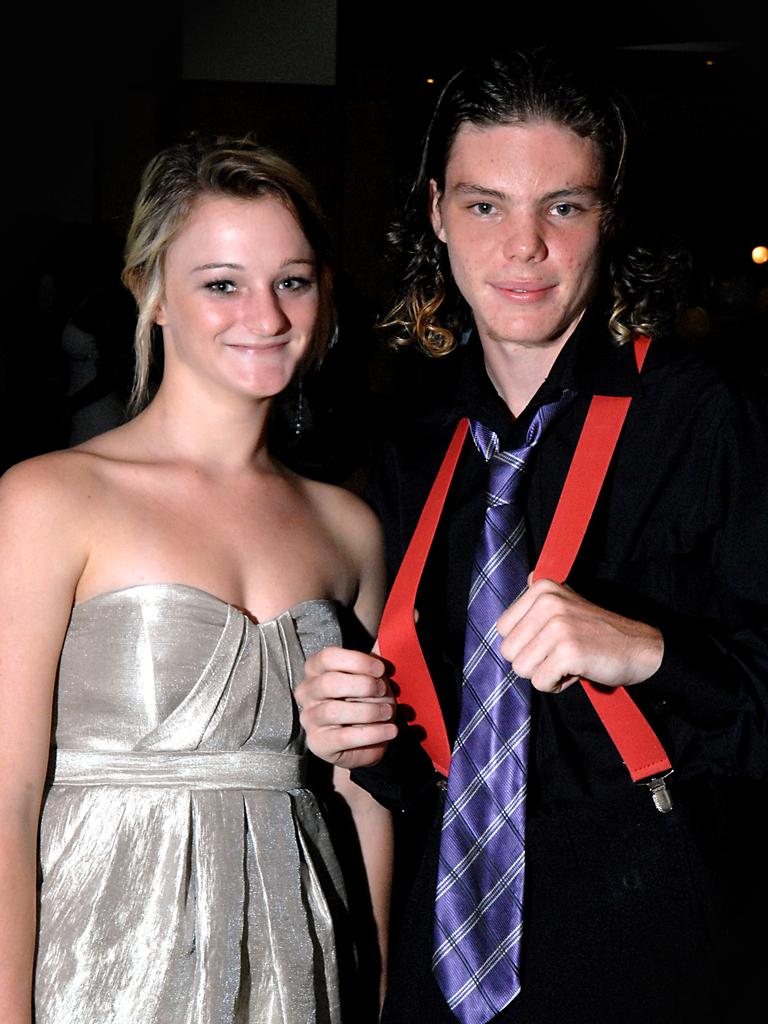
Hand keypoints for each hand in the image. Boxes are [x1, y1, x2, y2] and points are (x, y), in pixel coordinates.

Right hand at [296, 646, 397, 768]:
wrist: (367, 738)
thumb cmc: (366, 700)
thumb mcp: (370, 678)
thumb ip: (371, 666)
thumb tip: (379, 660)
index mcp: (315, 669)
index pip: (328, 657)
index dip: (357, 661)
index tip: (380, 669)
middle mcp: (306, 692)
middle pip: (329, 683)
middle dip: (363, 686)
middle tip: (384, 692)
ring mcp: (309, 718)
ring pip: (334, 711)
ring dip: (369, 711)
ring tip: (388, 712)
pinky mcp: (318, 743)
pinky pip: (344, 737)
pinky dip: (372, 733)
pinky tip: (389, 730)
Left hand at [496, 577, 663, 693]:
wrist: (639, 648)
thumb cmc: (597, 632)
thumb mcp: (566, 602)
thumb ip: (539, 598)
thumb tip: (522, 582)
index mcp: (542, 588)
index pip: (502, 628)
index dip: (524, 643)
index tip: (549, 641)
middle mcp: (547, 603)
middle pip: (508, 650)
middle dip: (531, 661)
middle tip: (559, 654)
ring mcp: (558, 626)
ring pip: (521, 668)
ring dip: (544, 673)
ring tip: (567, 662)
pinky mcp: (568, 652)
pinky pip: (540, 682)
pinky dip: (556, 685)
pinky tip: (575, 671)